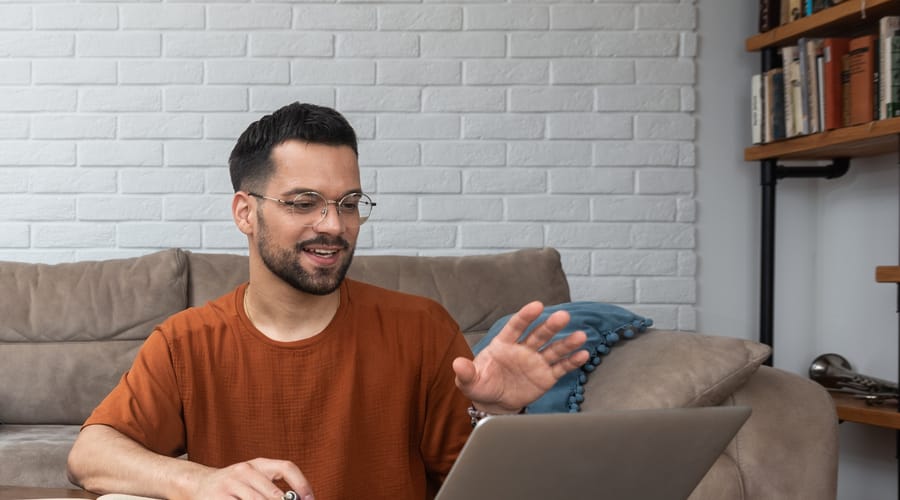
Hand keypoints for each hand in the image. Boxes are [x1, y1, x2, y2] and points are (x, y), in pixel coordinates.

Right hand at [188, 458, 313, 499]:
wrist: (200, 484)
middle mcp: (245, 470)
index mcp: (259, 464)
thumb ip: (272, 487)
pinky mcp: (219, 497)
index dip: (302, 484)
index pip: (286, 467)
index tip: (310, 499)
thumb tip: (297, 499)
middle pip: (273, 493)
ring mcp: (230, 484)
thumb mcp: (254, 479)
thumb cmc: (234, 485)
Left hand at [452, 301, 588, 413]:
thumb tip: (457, 364)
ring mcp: (536, 361)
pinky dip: (572, 361)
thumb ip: (466, 372)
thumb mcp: (470, 381)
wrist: (494, 403)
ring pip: (553, 349)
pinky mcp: (546, 376)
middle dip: (550, 325)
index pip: (516, 327)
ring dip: (567, 342)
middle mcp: (523, 349)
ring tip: (580, 336)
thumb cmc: (481, 385)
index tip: (537, 305)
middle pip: (539, 334)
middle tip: (563, 316)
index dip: (525, 316)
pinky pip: (561, 367)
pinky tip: (583, 354)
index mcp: (503, 344)